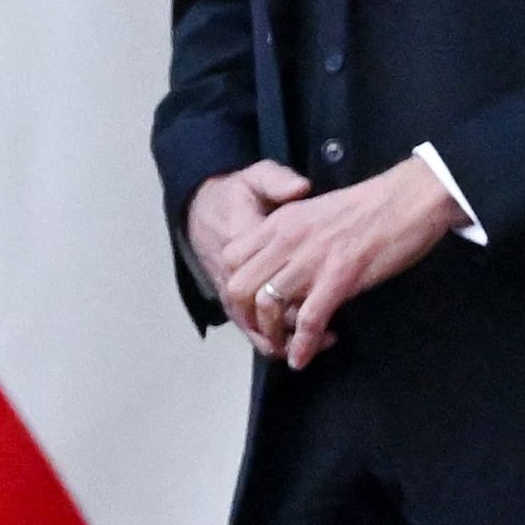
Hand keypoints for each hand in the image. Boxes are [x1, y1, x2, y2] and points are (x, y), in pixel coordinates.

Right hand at [187, 162, 309, 327]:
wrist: (203, 205)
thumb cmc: (236, 194)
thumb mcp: (256, 177)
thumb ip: (277, 181)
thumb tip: (299, 189)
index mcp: (239, 239)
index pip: (265, 276)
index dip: (292, 297)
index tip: (321, 302)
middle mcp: (229, 269)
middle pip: (254, 309)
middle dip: (286, 328)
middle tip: (322, 336)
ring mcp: (226, 284)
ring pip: (247, 322)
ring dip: (276, 338)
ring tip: (311, 346)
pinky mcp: (228, 294)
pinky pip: (244, 322)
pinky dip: (266, 335)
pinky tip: (292, 341)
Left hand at [231, 162, 463, 368]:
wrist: (409, 198)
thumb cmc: (369, 208)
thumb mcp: (314, 214)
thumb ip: (292, 239)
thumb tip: (282, 271)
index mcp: (280, 222)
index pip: (231, 258)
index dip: (234, 288)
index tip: (249, 307)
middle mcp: (287, 239)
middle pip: (239, 286)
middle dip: (247, 318)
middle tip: (265, 334)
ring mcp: (312, 259)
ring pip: (268, 305)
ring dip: (273, 336)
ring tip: (285, 349)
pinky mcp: (340, 276)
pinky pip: (309, 320)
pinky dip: (303, 345)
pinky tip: (303, 358)